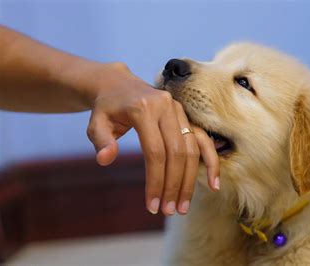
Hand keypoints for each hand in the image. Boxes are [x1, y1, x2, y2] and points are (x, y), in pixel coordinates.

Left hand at [85, 63, 219, 215]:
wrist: (120, 84)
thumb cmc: (107, 108)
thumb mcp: (96, 122)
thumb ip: (101, 140)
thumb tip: (105, 160)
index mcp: (144, 109)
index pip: (155, 152)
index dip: (156, 181)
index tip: (152, 206)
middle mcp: (167, 108)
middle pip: (177, 153)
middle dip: (174, 186)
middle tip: (169, 211)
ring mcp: (180, 111)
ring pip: (192, 150)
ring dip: (189, 180)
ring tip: (183, 206)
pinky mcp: (187, 117)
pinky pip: (203, 140)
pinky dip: (211, 161)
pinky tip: (214, 184)